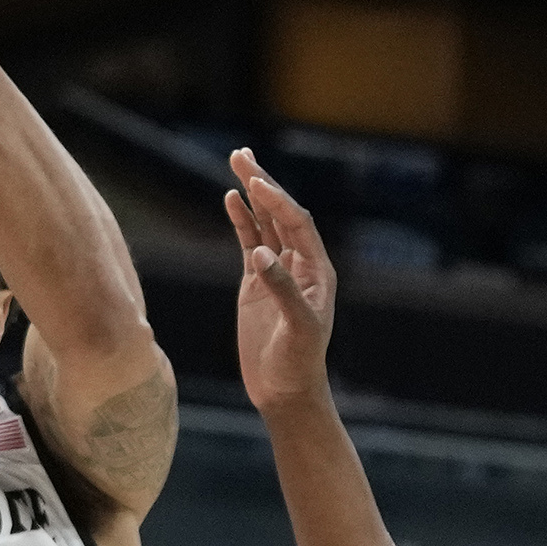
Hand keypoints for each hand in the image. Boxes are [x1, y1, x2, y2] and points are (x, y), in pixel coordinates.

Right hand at [224, 150, 339, 415]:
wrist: (286, 391)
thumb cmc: (298, 363)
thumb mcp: (296, 328)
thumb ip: (281, 289)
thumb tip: (260, 255)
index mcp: (316, 270)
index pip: (296, 224)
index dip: (277, 201)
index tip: (255, 182)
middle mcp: (299, 264)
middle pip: (280, 214)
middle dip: (262, 183)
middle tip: (241, 154)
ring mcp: (276, 271)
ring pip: (264, 223)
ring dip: (251, 194)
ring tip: (236, 162)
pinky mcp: (256, 284)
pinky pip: (248, 243)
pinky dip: (240, 220)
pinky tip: (230, 199)